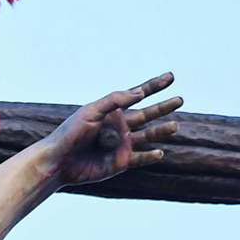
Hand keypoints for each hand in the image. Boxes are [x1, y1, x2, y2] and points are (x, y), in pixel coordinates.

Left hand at [43, 73, 182, 186]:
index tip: (170, 76)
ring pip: (148, 136)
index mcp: (112, 111)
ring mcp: (122, 144)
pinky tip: (159, 152)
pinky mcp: (121, 162)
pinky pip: (140, 158)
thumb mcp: (92, 111)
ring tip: (175, 126)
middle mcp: (119, 126)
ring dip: (161, 131)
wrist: (59, 160)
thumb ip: (115, 100)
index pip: (137, 95)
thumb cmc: (71, 133)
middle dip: (163, 107)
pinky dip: (150, 156)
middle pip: (147, 114)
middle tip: (180, 99)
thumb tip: (140, 92)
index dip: (154, 86)